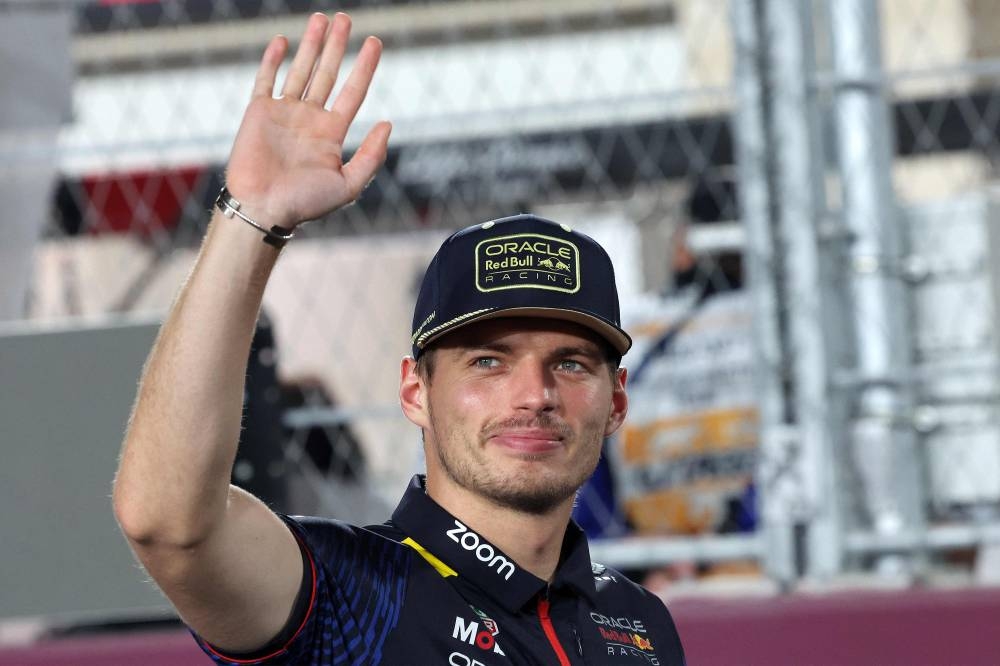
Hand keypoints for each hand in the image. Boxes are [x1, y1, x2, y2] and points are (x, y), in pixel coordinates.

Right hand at [225, 13, 390, 228]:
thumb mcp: (349, 185)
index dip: (365, 66)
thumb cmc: (305, 204)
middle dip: (337, 46)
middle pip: (328, 73)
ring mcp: (284, 113)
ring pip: (301, 70)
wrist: (262, 209)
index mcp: (331, 133)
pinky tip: (283, 41)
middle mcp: (309, 119)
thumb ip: (371, 156)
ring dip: (311, 44)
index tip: (375, 42)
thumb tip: (388, 123)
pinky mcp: (258, 112)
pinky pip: (266, 80)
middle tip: (346, 19)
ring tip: (322, 19)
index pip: (353, 91)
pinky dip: (273, 60)